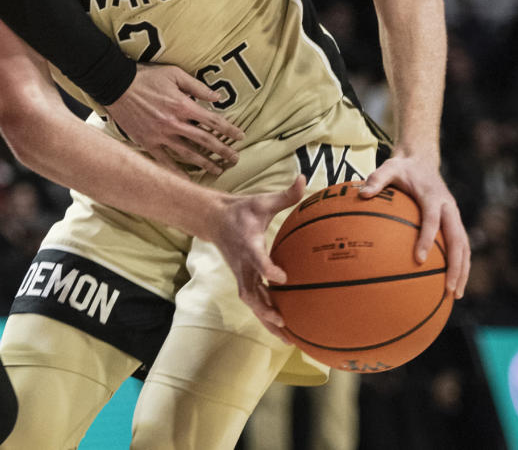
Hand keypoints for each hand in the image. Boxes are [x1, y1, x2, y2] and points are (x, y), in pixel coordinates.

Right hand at [105, 62, 244, 174]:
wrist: (116, 85)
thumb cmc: (147, 76)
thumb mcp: (174, 74)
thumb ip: (197, 87)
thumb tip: (218, 97)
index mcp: (183, 105)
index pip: (213, 121)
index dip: (229, 130)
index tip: (240, 137)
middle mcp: (174, 123)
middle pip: (204, 140)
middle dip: (223, 150)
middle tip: (235, 159)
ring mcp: (161, 135)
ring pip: (188, 154)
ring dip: (205, 163)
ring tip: (218, 170)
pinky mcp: (148, 143)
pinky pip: (165, 161)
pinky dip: (177, 172)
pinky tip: (187, 180)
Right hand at [210, 174, 305, 337]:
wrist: (214, 220)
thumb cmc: (242, 210)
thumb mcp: (261, 200)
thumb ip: (285, 195)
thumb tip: (303, 179)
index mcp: (248, 244)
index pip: (256, 259)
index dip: (267, 269)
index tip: (282, 278)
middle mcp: (243, 264)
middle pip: (251, 291)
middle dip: (265, 307)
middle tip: (282, 320)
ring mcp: (241, 274)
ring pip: (252, 302)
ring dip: (266, 320)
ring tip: (287, 338)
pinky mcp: (244, 280)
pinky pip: (255, 302)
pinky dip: (266, 317)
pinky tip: (283, 331)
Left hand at [359, 153, 469, 297]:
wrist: (423, 160)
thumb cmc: (403, 168)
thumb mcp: (389, 167)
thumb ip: (376, 179)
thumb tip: (361, 194)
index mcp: (433, 196)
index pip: (432, 219)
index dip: (426, 239)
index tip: (418, 259)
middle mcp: (449, 207)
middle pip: (457, 240)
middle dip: (455, 266)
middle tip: (449, 289)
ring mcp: (454, 216)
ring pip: (464, 247)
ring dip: (462, 270)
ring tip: (454, 295)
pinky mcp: (455, 222)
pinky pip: (461, 246)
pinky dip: (460, 265)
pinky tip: (452, 283)